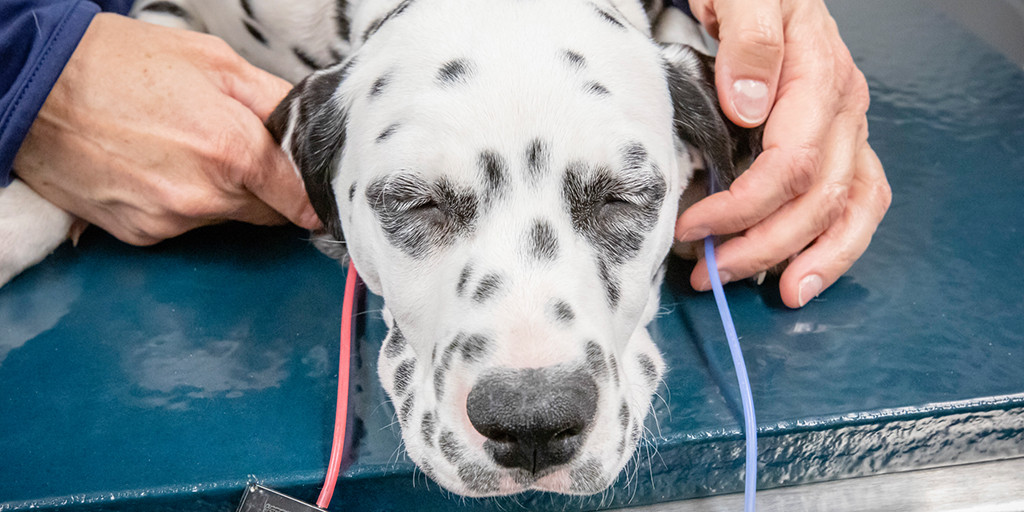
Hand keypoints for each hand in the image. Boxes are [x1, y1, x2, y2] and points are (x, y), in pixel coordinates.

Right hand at [13, 13, 318, 245]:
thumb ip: (275, 103)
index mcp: (233, 151)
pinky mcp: (141, 235)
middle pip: (269, 212)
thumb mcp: (215, 62)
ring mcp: (170, 221)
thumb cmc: (117, 63)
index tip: (318, 190)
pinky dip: (183, 203)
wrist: (31, 86)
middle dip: (266, 186)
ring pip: (227, 219)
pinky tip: (157, 167)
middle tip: (238, 147)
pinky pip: (186, 226)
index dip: (314, 195)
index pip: (303, 201)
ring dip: (223, 194)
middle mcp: (204, 197)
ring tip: (185, 148)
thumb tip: (309, 131)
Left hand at [677, 0, 891, 307]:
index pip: (790, 164)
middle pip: (817, 198)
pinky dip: (838, 245)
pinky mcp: (844, 144)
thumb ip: (748, 40)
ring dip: (809, 259)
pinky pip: (860, 202)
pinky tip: (805, 275)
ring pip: (849, 209)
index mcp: (819, 77)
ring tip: (773, 294)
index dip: (741, 206)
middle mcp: (845, 109)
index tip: (693, 225)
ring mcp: (849, 129)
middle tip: (709, 272)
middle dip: (762, 246)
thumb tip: (749, 105)